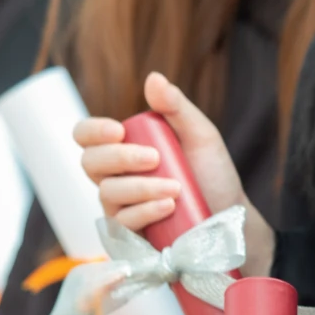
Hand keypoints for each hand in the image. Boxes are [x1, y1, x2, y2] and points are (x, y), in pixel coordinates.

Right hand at [74, 73, 273, 275]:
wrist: (229, 217)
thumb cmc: (212, 174)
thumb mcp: (200, 135)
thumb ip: (176, 107)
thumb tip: (152, 78)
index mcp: (123, 149)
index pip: (86, 136)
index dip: (92, 131)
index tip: (118, 130)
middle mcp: (115, 178)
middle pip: (90, 163)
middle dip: (119, 158)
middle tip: (154, 158)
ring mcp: (120, 208)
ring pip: (108, 193)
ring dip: (140, 188)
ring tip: (175, 188)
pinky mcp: (131, 236)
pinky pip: (123, 222)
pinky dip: (144, 212)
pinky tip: (168, 205)